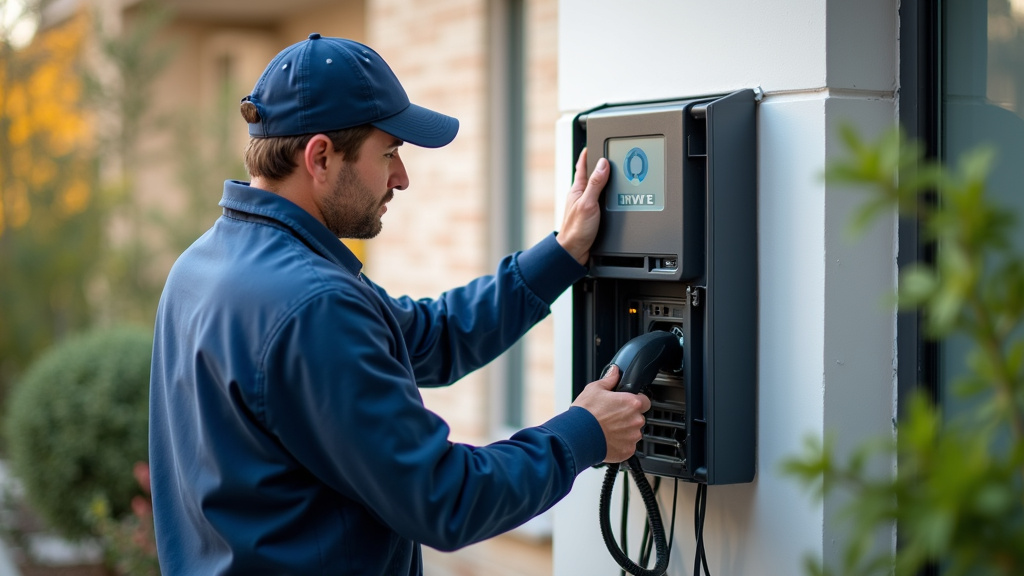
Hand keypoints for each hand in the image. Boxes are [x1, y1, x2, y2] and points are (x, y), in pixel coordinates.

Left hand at [557, 148, 609, 264]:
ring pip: (597, 189)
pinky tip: (613, 199)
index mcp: (577, 190)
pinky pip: (601, 202)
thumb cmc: (576, 230)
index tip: (592, 143)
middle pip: (591, 176)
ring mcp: (586, 206)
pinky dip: (608, 197)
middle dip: (599, 166)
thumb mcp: (588, 203)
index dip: (587, 154)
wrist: (574, 252)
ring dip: (605, 182)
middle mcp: (580, 196)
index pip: (582, 166)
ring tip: (614, 173)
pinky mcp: (592, 217)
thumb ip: (595, 184)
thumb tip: (602, 164)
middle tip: (607, 155)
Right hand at [571, 365, 651, 462]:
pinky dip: (620, 444)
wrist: (577, 436)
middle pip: (639, 417)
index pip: (645, 401)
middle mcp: (636, 420)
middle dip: (629, 417)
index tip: (626, 404)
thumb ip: (609, 380)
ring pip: (634, 432)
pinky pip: (628, 446)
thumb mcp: (594, 389)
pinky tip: (608, 439)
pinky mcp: (627, 451)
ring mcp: (633, 437)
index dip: (636, 401)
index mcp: (632, 403)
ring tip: (608, 429)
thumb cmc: (585, 413)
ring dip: (625, 431)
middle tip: (613, 417)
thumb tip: (614, 371)